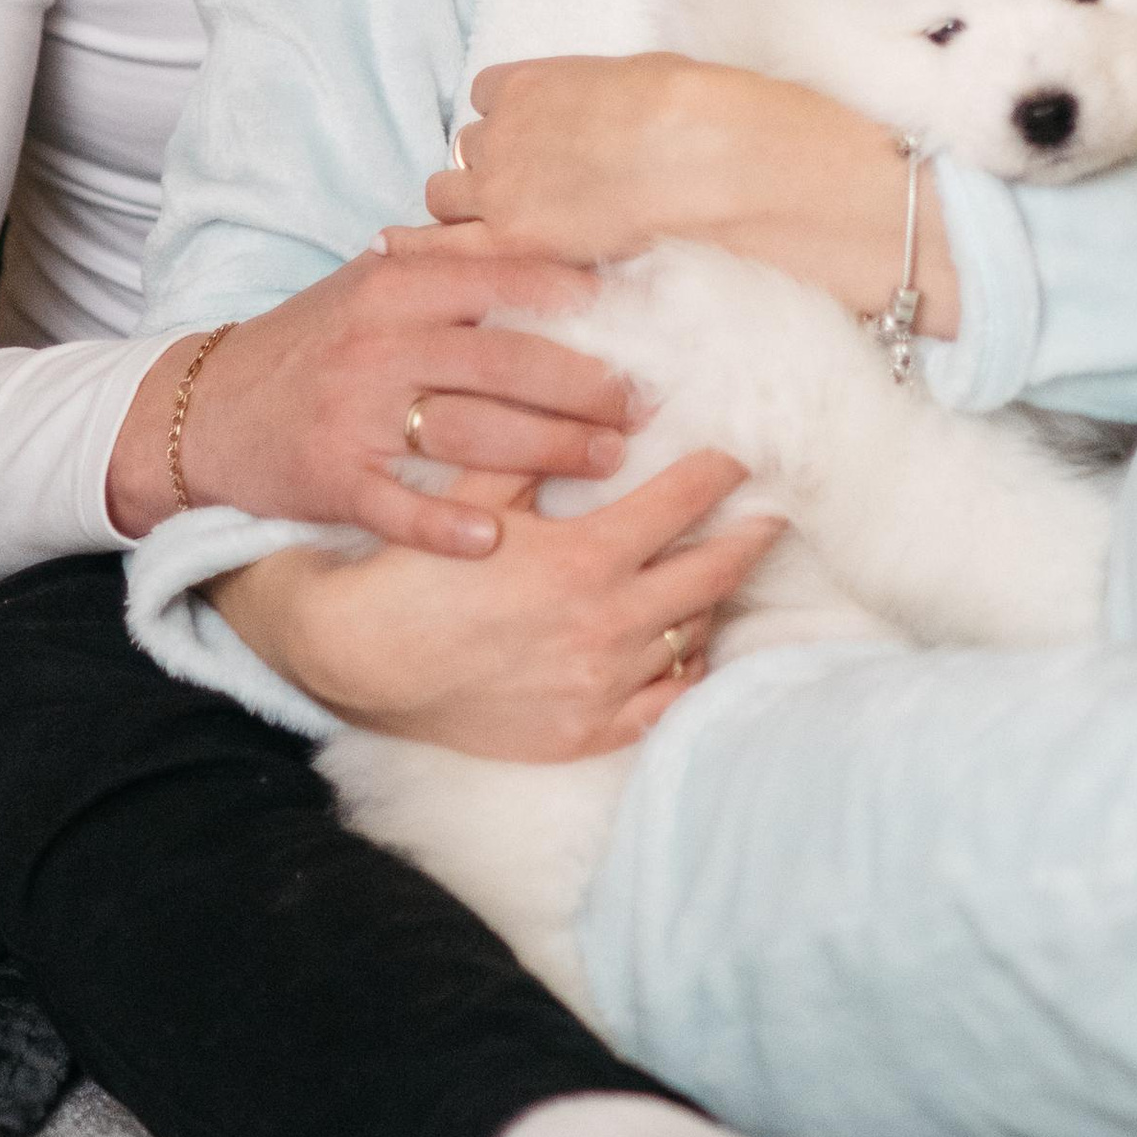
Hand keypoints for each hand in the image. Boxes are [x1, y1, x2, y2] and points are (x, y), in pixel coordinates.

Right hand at [107, 227, 633, 556]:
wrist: (201, 409)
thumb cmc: (310, 344)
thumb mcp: (369, 288)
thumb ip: (448, 273)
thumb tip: (556, 263)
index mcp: (396, 287)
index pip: (503, 283)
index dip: (578, 303)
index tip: (639, 324)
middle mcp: (379, 345)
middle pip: (504, 363)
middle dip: (584, 386)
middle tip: (643, 405)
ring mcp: (353, 414)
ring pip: (469, 431)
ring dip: (548, 449)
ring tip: (610, 459)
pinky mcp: (330, 479)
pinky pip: (397, 506)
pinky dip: (446, 525)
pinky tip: (497, 541)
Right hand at [207, 450, 784, 756]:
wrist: (361, 660)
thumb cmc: (417, 566)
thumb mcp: (475, 492)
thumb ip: (537, 446)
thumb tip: (596, 406)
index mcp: (585, 558)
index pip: (683, 501)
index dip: (720, 470)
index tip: (743, 451)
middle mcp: (606, 624)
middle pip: (712, 571)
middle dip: (749, 534)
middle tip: (775, 511)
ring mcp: (600, 684)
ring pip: (689, 634)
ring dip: (713, 598)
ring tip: (727, 570)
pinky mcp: (586, 729)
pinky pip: (664, 701)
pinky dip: (683, 669)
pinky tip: (687, 644)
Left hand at [427, 54, 961, 335]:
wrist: (723, 162)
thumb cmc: (707, 111)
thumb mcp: (647, 76)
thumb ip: (602, 97)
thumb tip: (609, 111)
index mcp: (538, 81)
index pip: (490, 96)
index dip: (515, 123)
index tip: (540, 144)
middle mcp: (506, 129)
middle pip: (468, 149)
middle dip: (493, 169)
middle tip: (535, 195)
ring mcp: (501, 188)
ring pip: (446, 197)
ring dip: (473, 212)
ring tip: (517, 236)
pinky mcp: (512, 243)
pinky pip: (442, 250)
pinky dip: (444, 255)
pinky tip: (459, 269)